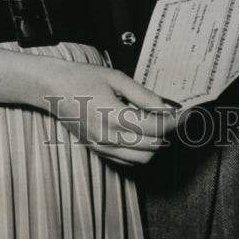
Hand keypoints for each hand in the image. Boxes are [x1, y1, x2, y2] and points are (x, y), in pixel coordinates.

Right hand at [33, 57, 178, 166]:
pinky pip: (128, 160)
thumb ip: (143, 95)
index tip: (186, 112)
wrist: (52, 89)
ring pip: (143, 158)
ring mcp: (103, 147)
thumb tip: (167, 107)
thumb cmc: (82, 78)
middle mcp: (108, 137)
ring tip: (156, 122)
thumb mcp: (115, 78)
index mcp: (113, 117)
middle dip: (167, 131)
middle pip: (152, 146)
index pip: (155, 128)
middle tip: (172, 114)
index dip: (175, 121)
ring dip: (155, 143)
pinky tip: (140, 131)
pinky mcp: (99, 151)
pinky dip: (141, 150)